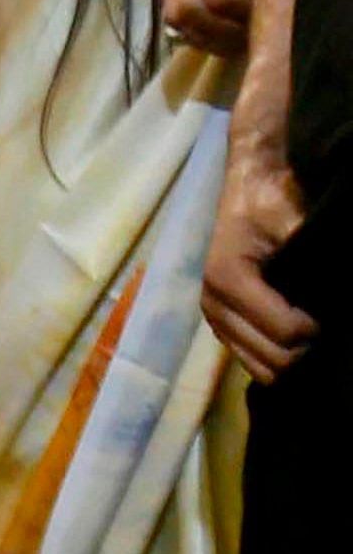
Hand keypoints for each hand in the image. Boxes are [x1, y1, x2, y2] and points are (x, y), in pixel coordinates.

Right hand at [209, 130, 315, 382]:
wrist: (249, 184)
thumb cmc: (271, 198)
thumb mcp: (297, 221)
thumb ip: (321, 261)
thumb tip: (352, 303)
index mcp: (227, 279)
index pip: (285, 334)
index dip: (319, 331)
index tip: (336, 313)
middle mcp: (213, 303)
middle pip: (274, 362)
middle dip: (308, 351)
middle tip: (330, 326)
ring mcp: (214, 317)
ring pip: (263, 369)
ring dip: (294, 359)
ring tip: (315, 334)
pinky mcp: (221, 323)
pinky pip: (253, 360)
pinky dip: (279, 357)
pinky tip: (298, 337)